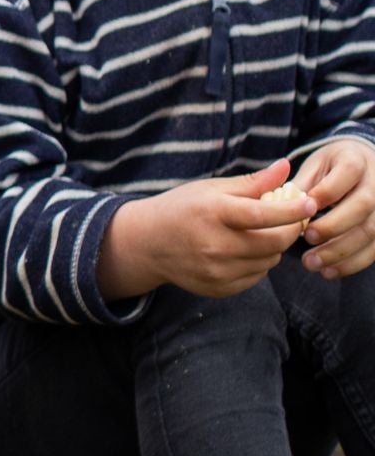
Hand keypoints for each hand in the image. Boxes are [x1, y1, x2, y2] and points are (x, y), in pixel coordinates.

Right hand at [101, 158, 313, 300]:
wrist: (146, 243)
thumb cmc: (181, 209)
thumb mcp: (211, 189)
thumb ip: (251, 182)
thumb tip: (285, 168)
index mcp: (212, 213)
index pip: (262, 215)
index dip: (292, 210)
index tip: (310, 203)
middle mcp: (214, 245)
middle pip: (274, 243)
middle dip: (289, 230)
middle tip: (290, 220)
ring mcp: (216, 270)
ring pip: (269, 262)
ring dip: (273, 247)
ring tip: (259, 234)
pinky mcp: (218, 288)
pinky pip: (255, 277)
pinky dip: (258, 263)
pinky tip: (243, 251)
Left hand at [291, 139, 374, 278]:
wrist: (365, 168)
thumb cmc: (332, 168)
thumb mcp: (316, 165)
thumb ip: (302, 183)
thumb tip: (278, 204)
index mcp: (356, 159)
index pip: (347, 173)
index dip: (325, 192)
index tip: (302, 208)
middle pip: (362, 205)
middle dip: (333, 225)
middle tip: (306, 238)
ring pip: (371, 231)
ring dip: (341, 252)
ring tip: (312, 263)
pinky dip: (352, 263)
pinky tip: (329, 272)